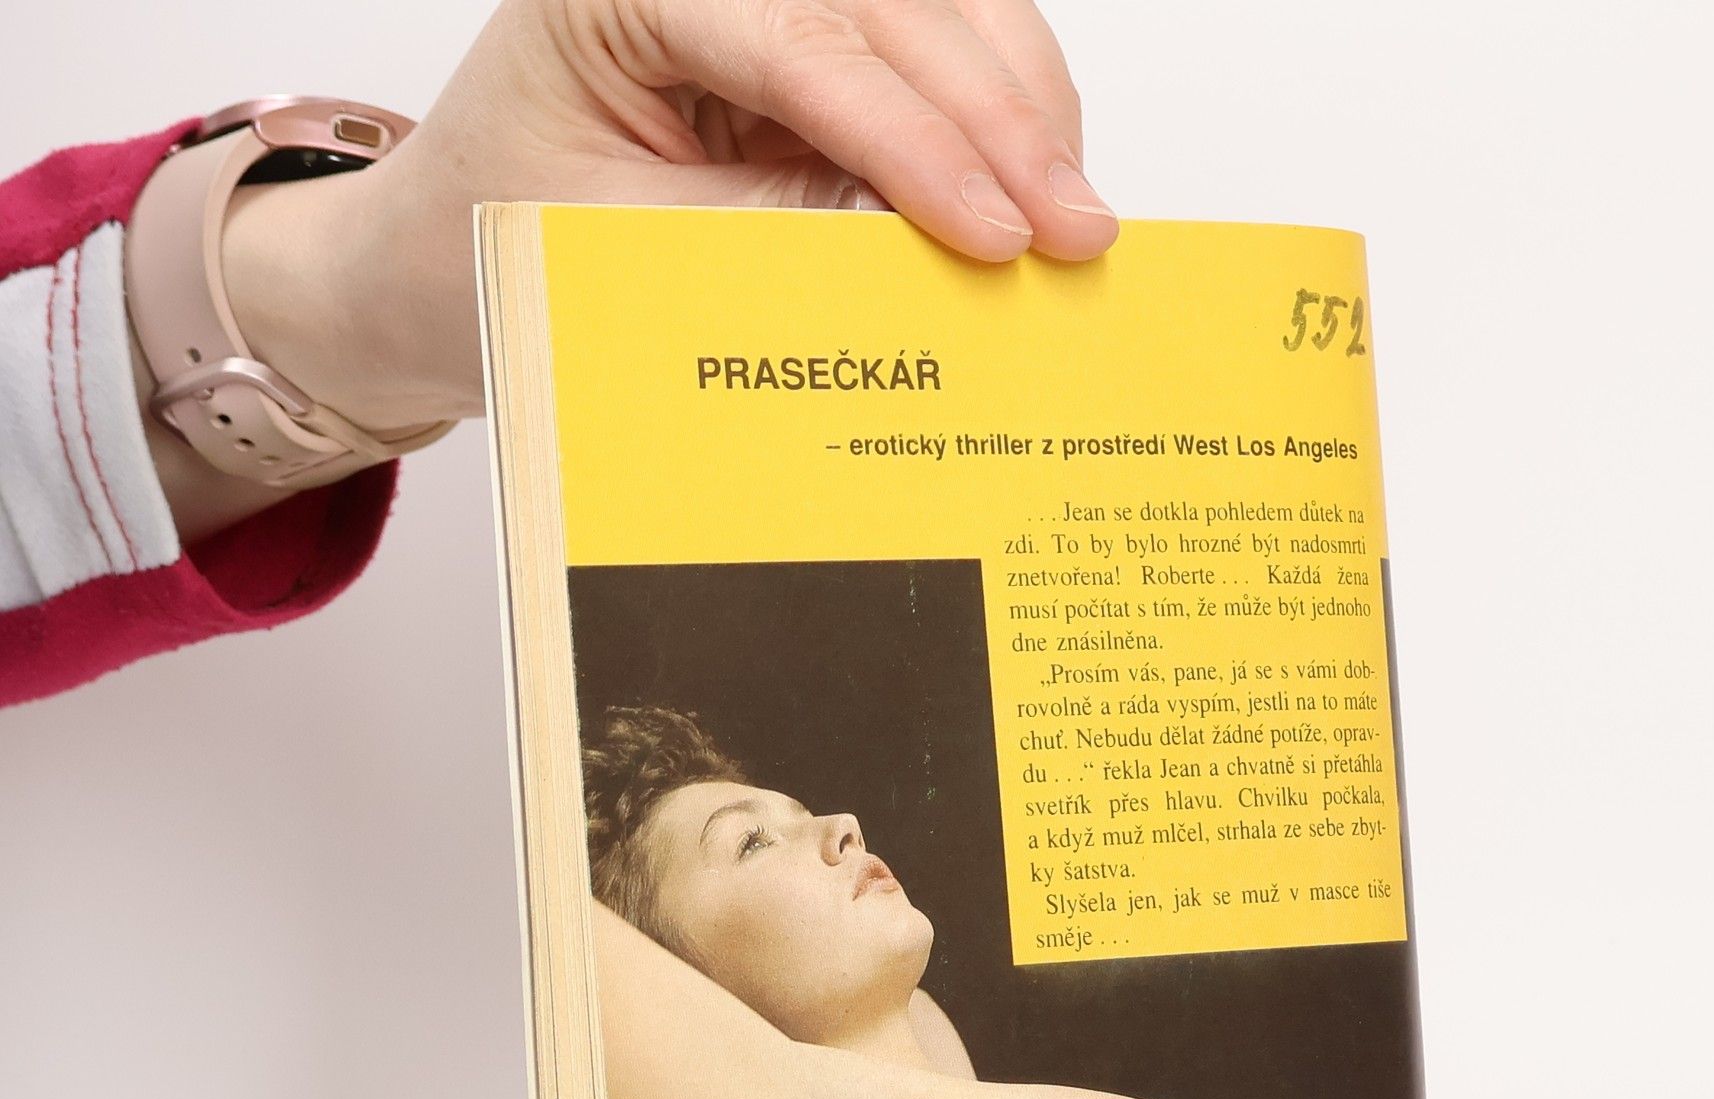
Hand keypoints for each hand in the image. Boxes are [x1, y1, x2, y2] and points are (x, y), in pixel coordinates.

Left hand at [222, 0, 1115, 438]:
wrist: (443, 259)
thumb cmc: (502, 243)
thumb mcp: (630, 256)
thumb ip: (777, 243)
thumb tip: (935, 263)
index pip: (803, 42)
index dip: (917, 141)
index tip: (994, 234)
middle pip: (895, 4)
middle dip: (1002, 119)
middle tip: (1075, 231)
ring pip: (939, 7)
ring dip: (1022, 105)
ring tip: (1075, 214)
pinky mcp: (809, 41)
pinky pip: (932, 52)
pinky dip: (999, 113)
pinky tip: (1040, 179)